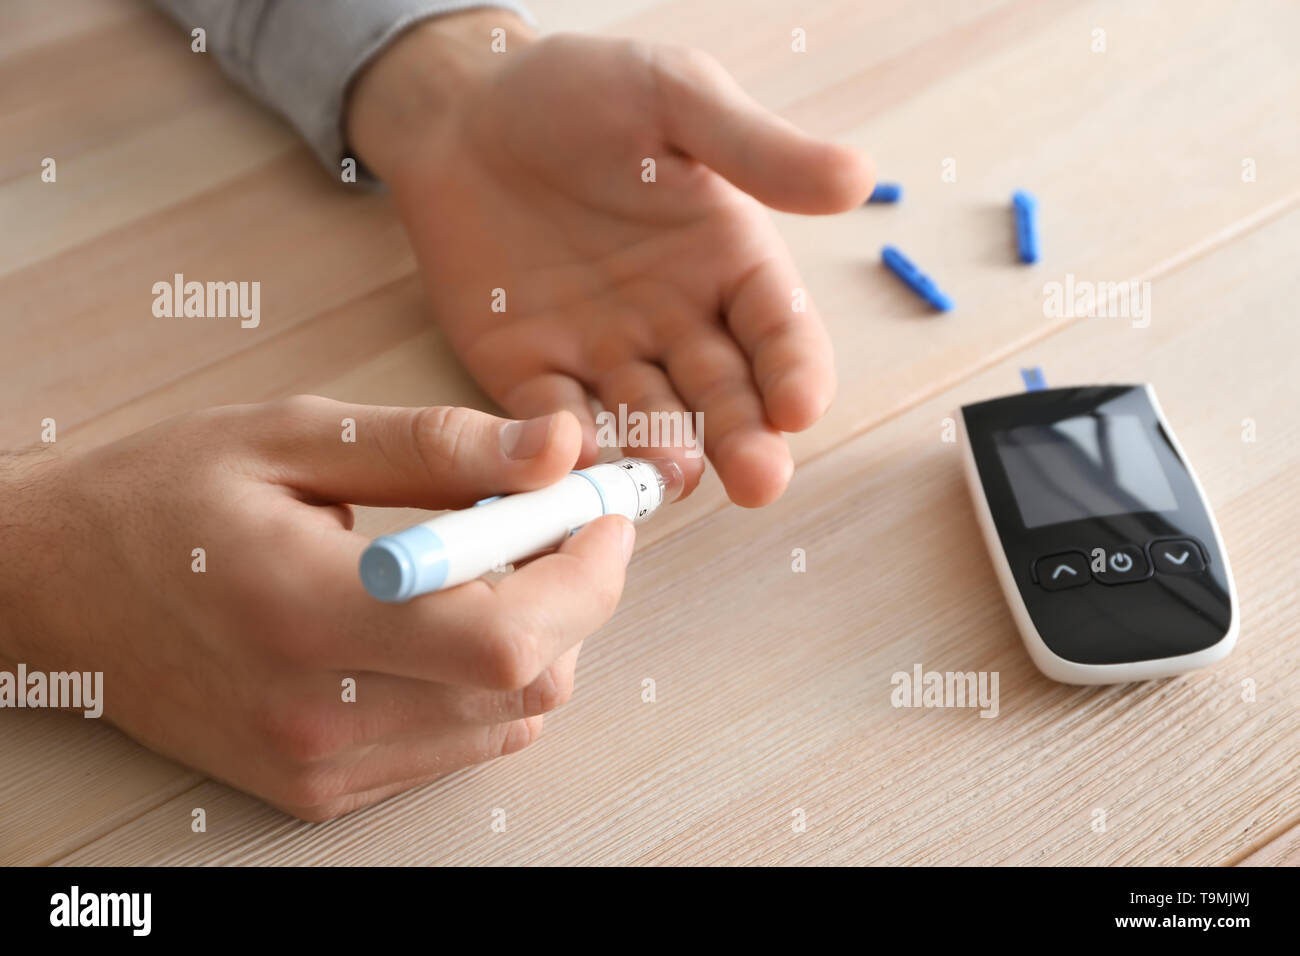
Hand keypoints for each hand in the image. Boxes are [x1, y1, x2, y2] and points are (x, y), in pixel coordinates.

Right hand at [0, 400, 630, 819]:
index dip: (587, 573)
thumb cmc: (164, 499)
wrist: (55, 590)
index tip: (602, 510)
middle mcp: (319, 711)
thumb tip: (560, 448)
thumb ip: (440, 446)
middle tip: (541, 519)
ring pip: (510, 718)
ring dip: (534, 634)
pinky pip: (462, 744)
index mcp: (307, 610)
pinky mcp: (321, 786)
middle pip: (530, 682)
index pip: (507, 633)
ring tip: (477, 563)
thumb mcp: (295, 436)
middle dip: (573, 593)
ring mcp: (321, 762)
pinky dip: (486, 680)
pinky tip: (440, 620)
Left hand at [347, 13, 874, 506]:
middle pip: (723, 394)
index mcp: (727, 260)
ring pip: (648, 420)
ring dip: (664, 452)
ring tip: (674, 472)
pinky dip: (567, 443)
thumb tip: (860, 178)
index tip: (800, 405)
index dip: (794, 369)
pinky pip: (555, 417)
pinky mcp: (532, 371)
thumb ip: (756, 148)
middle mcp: (677, 320)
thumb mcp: (675, 97)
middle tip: (759, 480)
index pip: (777, 329)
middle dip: (745, 439)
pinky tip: (578, 454)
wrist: (462, 107)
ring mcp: (605, 352)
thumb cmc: (578, 90)